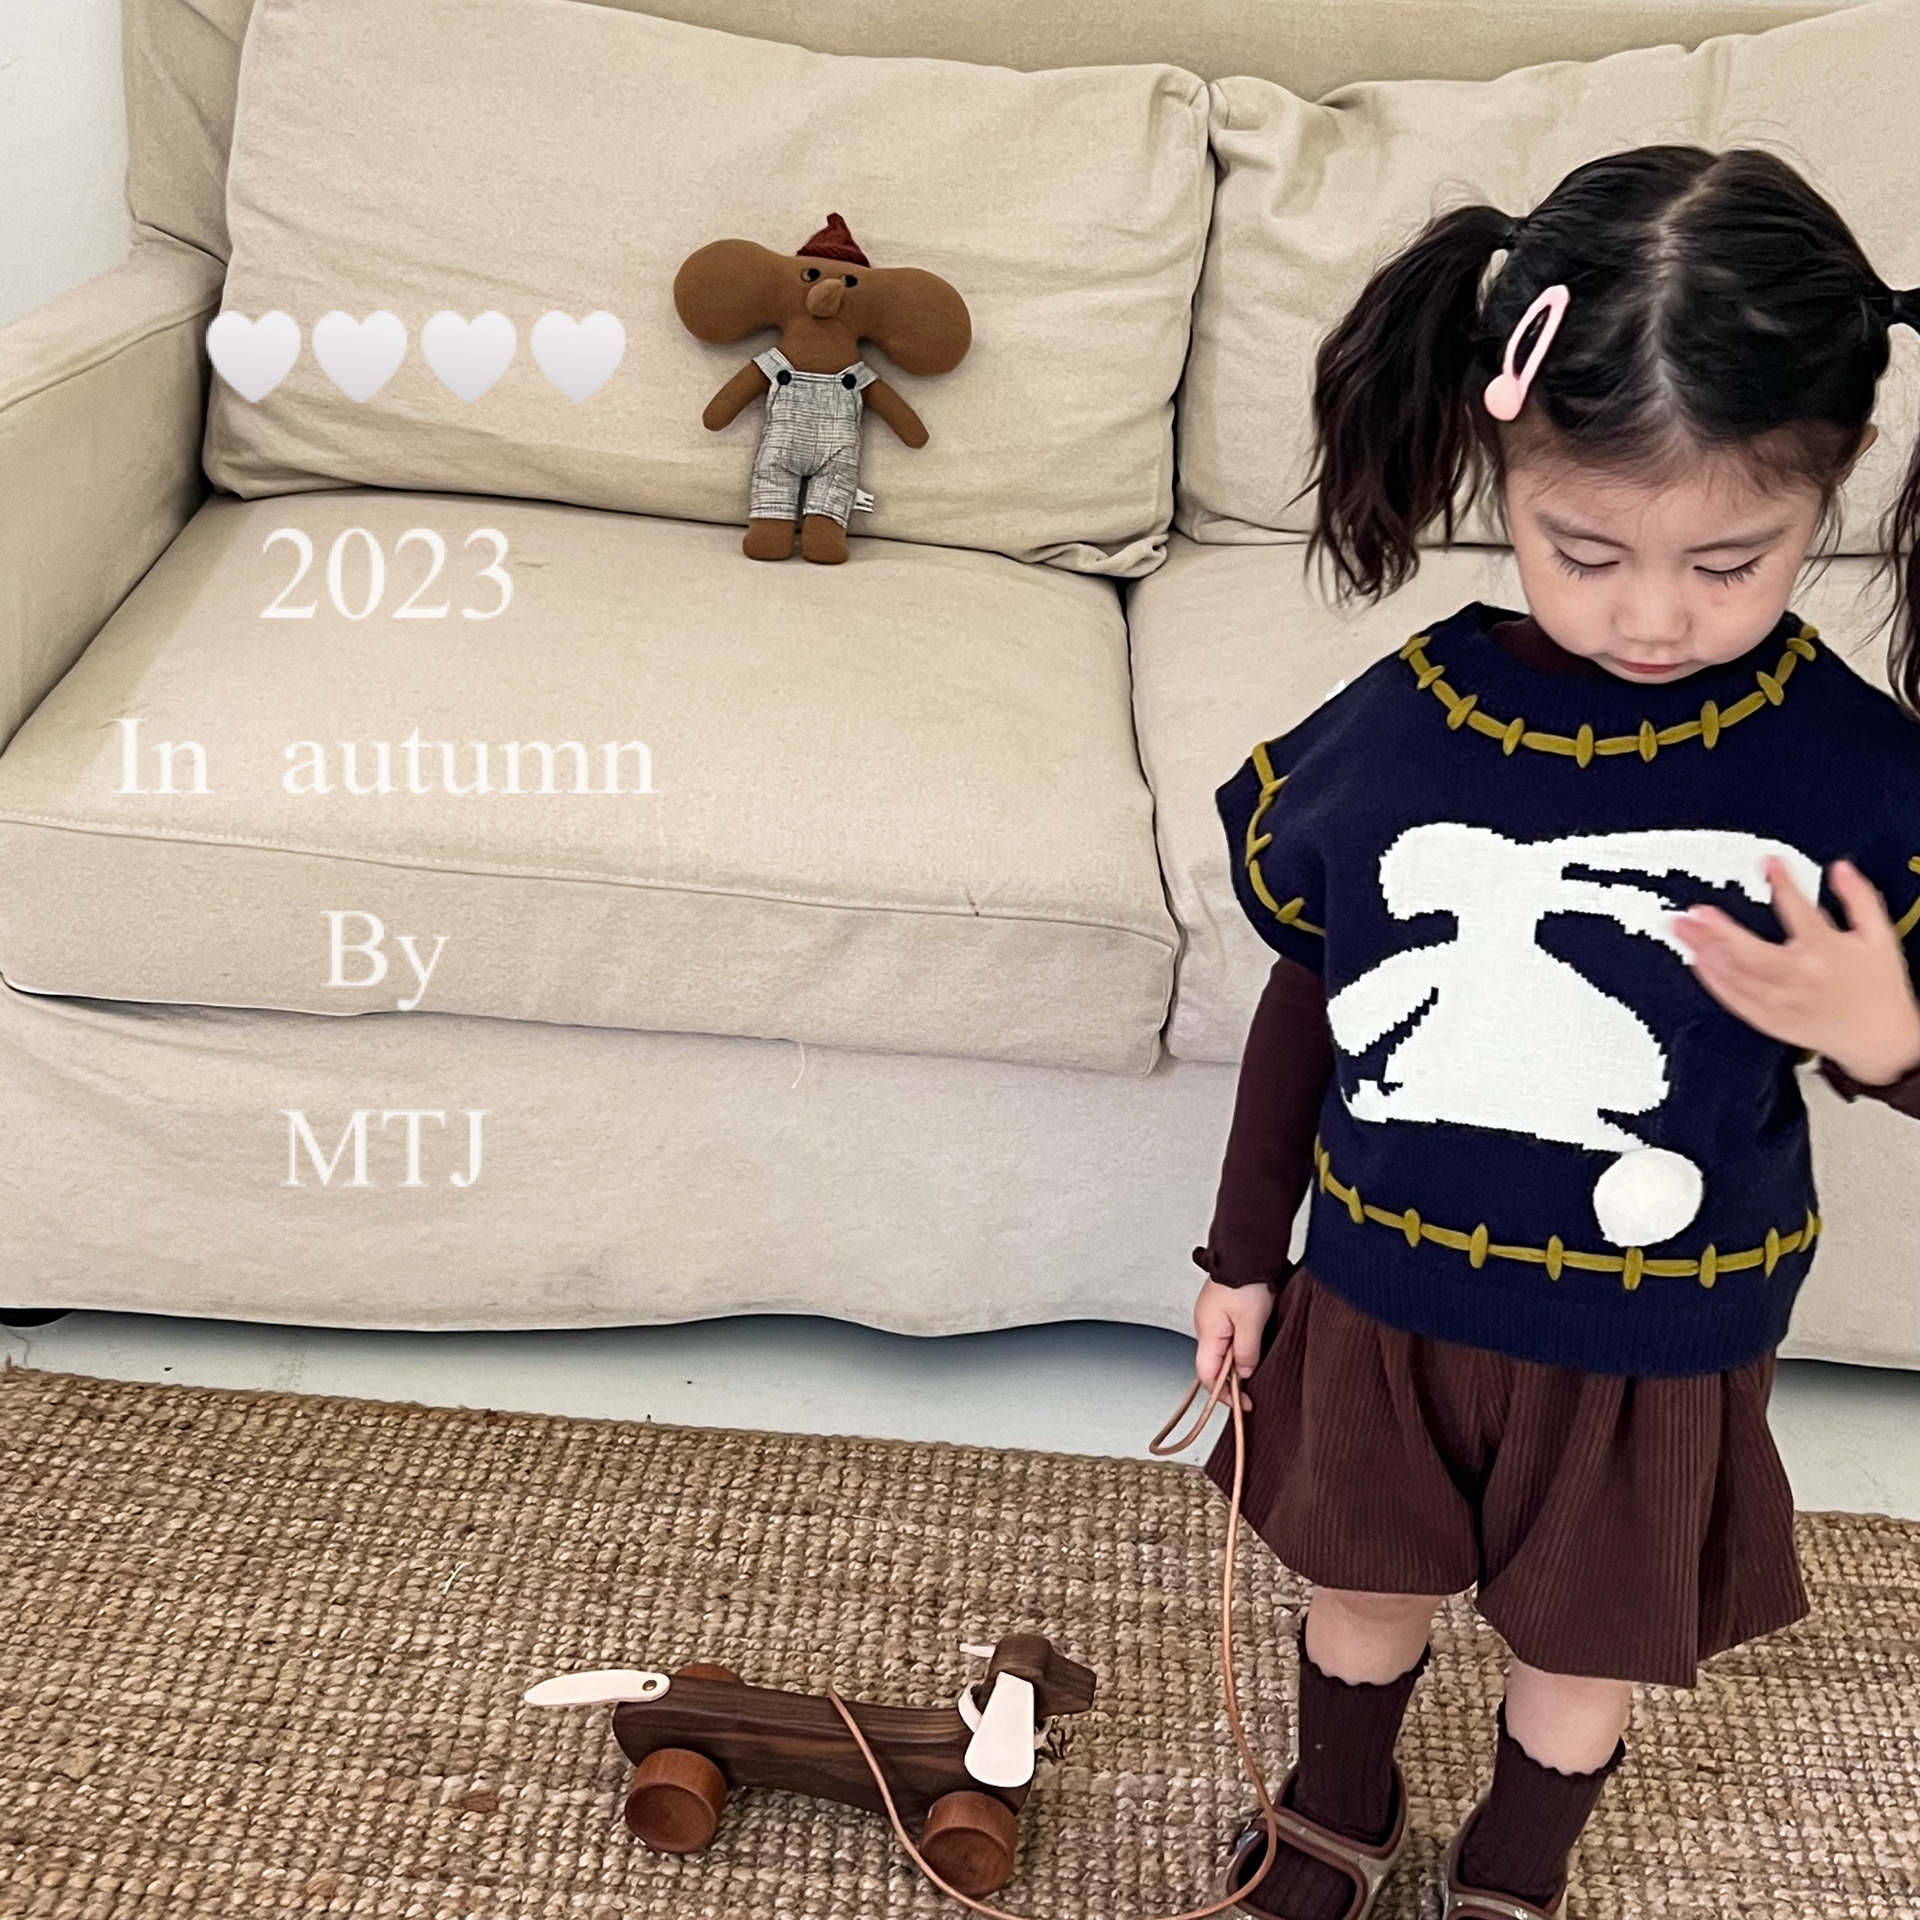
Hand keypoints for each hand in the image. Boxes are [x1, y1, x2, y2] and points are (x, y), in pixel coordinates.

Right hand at [1192, 1277, 1276, 1413]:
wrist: (1246, 1251)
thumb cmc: (1246, 1281)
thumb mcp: (1251, 1321)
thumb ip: (1247, 1351)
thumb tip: (1244, 1372)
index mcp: (1207, 1332)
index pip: (1207, 1375)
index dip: (1223, 1394)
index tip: (1242, 1403)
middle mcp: (1206, 1326)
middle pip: (1214, 1364)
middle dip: (1232, 1379)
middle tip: (1253, 1388)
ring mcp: (1212, 1316)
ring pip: (1222, 1350)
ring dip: (1238, 1362)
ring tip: (1256, 1363)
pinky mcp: (1222, 1309)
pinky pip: (1228, 1336)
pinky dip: (1239, 1346)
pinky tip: (1252, 1344)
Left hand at [1672, 856, 1919, 1085]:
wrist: (1879, 1040)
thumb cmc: (1878, 988)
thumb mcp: (1879, 936)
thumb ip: (1858, 899)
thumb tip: (1841, 869)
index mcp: (1827, 952)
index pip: (1800, 912)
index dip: (1784, 884)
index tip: (1768, 864)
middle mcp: (1800, 978)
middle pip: (1752, 953)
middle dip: (1720, 931)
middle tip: (1695, 912)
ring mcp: (1781, 1001)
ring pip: (1736, 975)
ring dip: (1706, 951)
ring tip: (1682, 929)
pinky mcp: (1769, 1019)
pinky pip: (1734, 999)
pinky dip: (1712, 980)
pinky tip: (1695, 961)